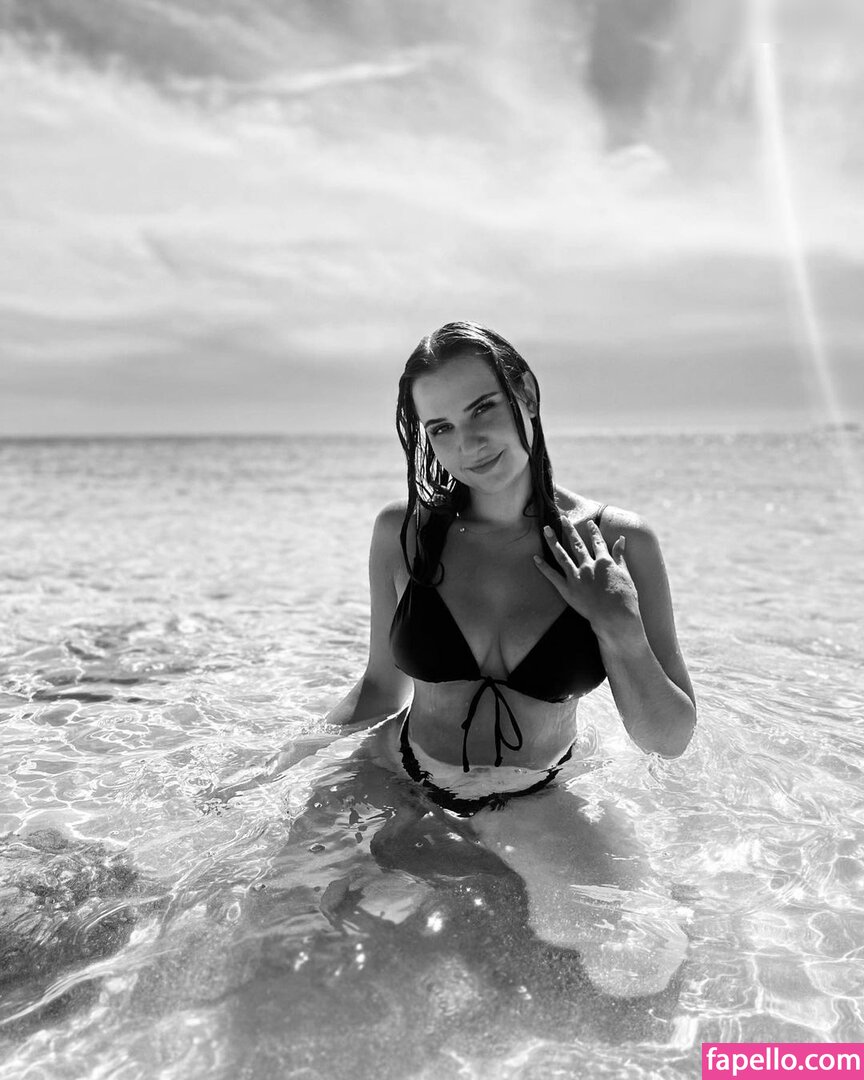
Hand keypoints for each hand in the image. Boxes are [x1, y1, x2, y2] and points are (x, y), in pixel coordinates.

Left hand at [533, 518, 641, 637]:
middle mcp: (589, 565)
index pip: (598, 542)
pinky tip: (535, 558)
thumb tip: (621, 539)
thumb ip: (620, 556)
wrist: (615, 617)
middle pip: (577, 544)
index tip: (589, 523)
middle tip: (563, 518)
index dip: (593, 532)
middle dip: (569, 530)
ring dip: (553, 541)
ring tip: (546, 529)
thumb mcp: (626, 574)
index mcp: (604, 561)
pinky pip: (552, 576)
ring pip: (562, 555)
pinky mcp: (567, 590)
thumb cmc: (625, 599)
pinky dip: (543, 567)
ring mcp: (577, 577)